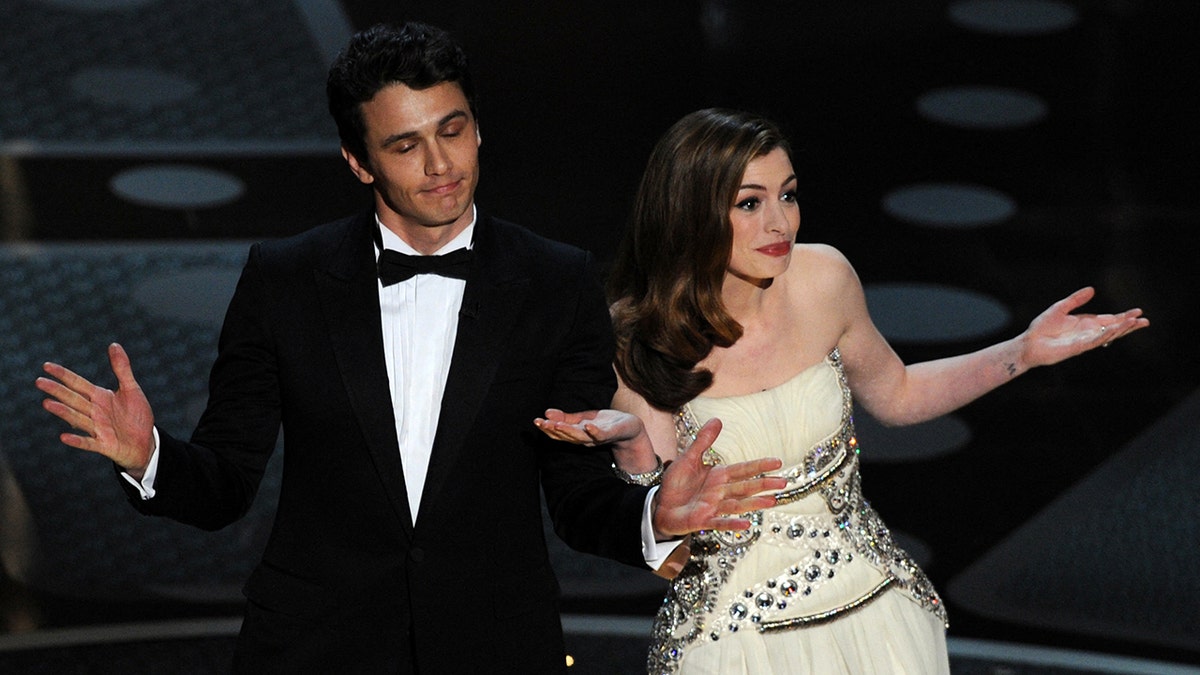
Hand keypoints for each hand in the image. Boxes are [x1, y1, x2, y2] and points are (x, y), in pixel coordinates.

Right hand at [36, 343, 154, 478]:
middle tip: (39, 381)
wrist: (145, 441)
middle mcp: (95, 411)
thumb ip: (122, 368)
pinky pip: (89, 443)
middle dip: (57, 390)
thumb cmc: (136, 415)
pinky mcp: (104, 445)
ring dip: (63, 412)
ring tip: (47, 403)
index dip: (64, 375)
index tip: (46, 366)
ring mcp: (98, 429)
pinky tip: (64, 437)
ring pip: (77, 418)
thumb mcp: (131, 388)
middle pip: (73, 399)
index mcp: (99, 397)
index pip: (78, 384)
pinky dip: (77, 440)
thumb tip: (113, 344)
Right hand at [534, 408, 642, 446]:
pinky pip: (601, 435)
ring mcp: (597, 438)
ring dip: (568, 432)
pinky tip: (587, 426)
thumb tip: (546, 412)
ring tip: (556, 424)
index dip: (547, 428)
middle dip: (552, 430)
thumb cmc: (604, 424)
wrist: (629, 428)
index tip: (536, 421)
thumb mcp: (582, 418)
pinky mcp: (610, 434)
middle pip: (566, 436)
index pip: (559, 432)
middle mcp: (584, 439)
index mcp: (577, 434)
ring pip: (580, 437)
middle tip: (541, 423)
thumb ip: (565, 417)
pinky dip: (594, 432)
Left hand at [651, 418, 786, 538]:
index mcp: (719, 476)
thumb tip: (717, 420)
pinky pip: (720, 522)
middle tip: (783, 482)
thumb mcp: (688, 458)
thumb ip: (703, 441)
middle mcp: (720, 492)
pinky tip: (746, 524)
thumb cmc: (676, 484)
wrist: (660, 505)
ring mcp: (713, 507)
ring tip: (772, 501)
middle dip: (764, 485)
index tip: (777, 462)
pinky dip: (732, 523)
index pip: (743, 469)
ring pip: (738, 504)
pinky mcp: (703, 520)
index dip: (759, 466)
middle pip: (746, 487)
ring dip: (754, 503)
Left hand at [1020, 287, 1148, 367]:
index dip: (1123, 317)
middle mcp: (1088, 333)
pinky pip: (1094, 341)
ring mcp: (1084, 341)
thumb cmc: (1043, 327)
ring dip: (1121, 330)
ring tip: (1135, 323)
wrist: (1029, 342)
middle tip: (1145, 320)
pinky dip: (1104, 335)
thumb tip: (1092, 289)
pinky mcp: (1077, 347)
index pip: (1109, 320)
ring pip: (1107, 335)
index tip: (1138, 312)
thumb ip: (1076, 299)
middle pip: (1113, 329)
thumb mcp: (1060, 308)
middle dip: (1129, 325)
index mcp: (1086, 323)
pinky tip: (1114, 330)